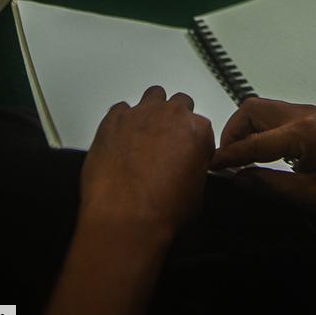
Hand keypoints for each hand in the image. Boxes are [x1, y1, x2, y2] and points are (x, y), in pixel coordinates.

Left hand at [80, 86, 214, 237]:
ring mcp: (141, 114)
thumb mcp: (196, 195)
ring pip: (152, 96)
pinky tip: (120, 140)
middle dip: (174, 120)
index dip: (193, 142)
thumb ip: (194, 170)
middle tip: (166, 141)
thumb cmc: (160, 210)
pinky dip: (122, 121)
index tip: (186, 153)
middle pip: (180, 103)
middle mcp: (171, 115)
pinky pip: (120, 110)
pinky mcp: (113, 119)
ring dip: (151, 111)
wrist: (126, 218)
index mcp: (197, 130)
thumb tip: (187, 172)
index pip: (202, 126)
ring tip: (144, 134)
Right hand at [211, 97, 315, 215]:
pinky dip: (260, 128)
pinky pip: (275, 114)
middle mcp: (302, 115)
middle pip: (251, 109)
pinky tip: (262, 151)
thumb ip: (271, 186)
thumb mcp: (313, 196)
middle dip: (232, 132)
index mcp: (302, 134)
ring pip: (262, 108)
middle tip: (227, 159)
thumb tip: (238, 179)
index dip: (228, 155)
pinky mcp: (311, 115)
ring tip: (241, 156)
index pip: (252, 141)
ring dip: (245, 128)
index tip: (211, 166)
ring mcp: (307, 111)